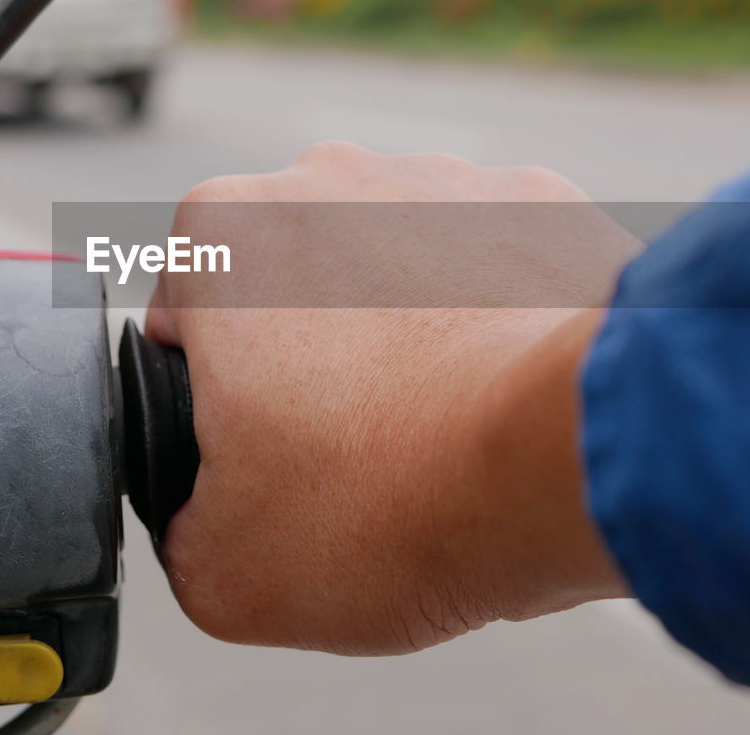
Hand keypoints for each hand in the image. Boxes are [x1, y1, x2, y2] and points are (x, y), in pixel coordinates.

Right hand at [146, 142, 638, 655]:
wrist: (569, 469)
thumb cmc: (391, 500)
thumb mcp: (219, 573)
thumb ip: (181, 532)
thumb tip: (208, 523)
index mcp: (223, 233)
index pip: (187, 327)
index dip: (215, 406)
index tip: (266, 456)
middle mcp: (325, 177)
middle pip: (290, 288)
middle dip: (308, 358)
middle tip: (351, 450)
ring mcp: (439, 181)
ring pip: (391, 268)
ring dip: (401, 330)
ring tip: (440, 426)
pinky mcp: (537, 202)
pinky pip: (488, 265)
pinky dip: (489, 317)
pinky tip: (503, 393)